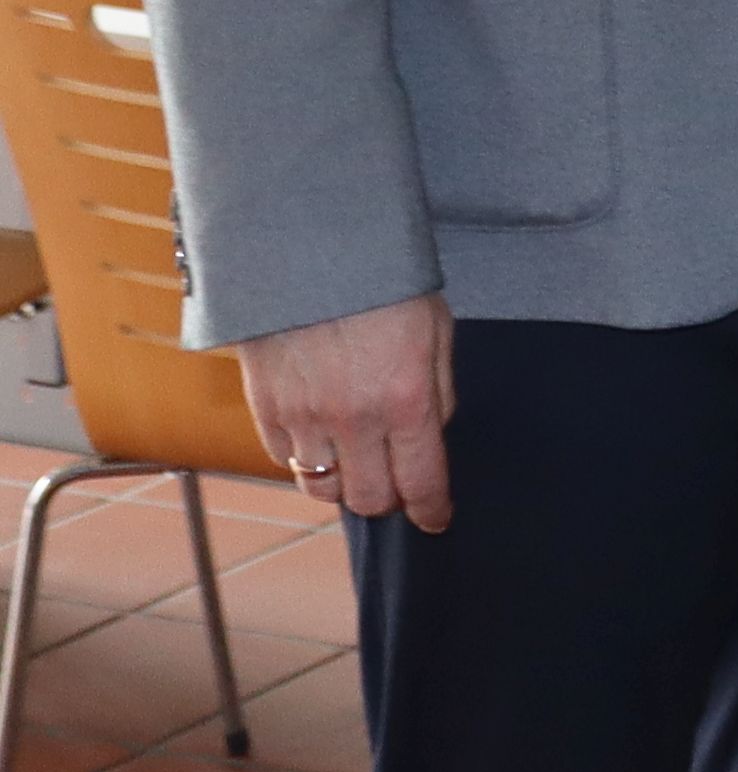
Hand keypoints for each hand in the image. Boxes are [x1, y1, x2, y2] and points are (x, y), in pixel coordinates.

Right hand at [231, 293, 454, 529]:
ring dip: (344, 484)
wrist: (305, 252)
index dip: (431, 509)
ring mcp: (305, 419)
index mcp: (406, 401)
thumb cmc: (381, 284)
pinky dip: (306, 461)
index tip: (435, 518)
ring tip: (356, 462)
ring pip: (323, 490)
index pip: (422, 481)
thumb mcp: (435, 330)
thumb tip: (431, 435)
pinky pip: (286, 461)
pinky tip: (321, 438)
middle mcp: (354, 421)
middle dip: (389, 500)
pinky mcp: (265, 409)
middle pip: (370, 499)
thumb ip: (437, 391)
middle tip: (396, 484)